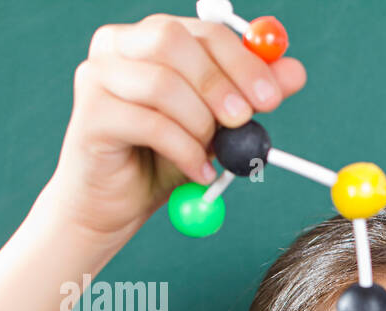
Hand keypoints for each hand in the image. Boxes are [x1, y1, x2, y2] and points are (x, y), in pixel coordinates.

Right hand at [41, 13, 306, 244]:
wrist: (115, 205)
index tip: (273, 98)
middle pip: (174, 40)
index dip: (242, 61)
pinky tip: (199, 172)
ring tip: (211, 153)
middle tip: (243, 120)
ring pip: (162, 84)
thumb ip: (250, 96)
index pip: (203, 31)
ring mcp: (97, 77)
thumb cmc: (162, 158)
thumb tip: (294, 71)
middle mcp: (117, 46)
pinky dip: (185, 151)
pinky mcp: (90, 116)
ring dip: (200, 123)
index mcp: (150, 38)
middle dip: (219, 83)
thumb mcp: (216, 126)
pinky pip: (150, 125)